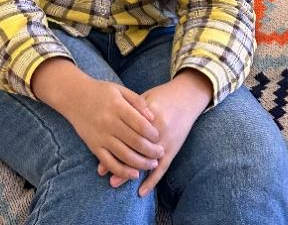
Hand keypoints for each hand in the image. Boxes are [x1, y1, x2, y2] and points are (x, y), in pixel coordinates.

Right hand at [62, 74, 164, 180]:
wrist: (74, 97)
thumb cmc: (100, 92)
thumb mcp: (120, 89)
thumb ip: (137, 101)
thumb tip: (153, 118)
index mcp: (117, 107)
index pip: (140, 124)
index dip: (152, 133)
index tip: (159, 136)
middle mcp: (109, 123)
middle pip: (135, 141)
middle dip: (151, 150)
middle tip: (161, 152)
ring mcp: (101, 136)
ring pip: (124, 155)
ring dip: (141, 163)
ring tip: (153, 164)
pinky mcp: (94, 147)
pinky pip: (109, 163)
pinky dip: (122, 172)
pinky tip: (134, 175)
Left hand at [98, 70, 211, 194]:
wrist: (187, 96)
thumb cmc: (162, 95)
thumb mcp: (144, 98)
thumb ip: (130, 110)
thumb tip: (112, 124)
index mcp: (149, 114)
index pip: (129, 131)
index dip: (114, 142)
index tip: (100, 151)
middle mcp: (158, 130)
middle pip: (135, 148)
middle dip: (118, 161)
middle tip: (103, 172)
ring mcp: (167, 141)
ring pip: (146, 161)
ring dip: (130, 173)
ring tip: (114, 182)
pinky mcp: (174, 148)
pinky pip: (163, 167)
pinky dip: (152, 181)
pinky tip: (141, 192)